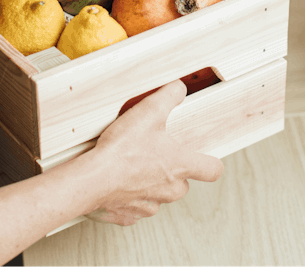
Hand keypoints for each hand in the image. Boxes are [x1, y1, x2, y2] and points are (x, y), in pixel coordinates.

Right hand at [83, 80, 223, 225]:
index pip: (212, 170)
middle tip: (154, 155)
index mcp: (179, 166)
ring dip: (148, 182)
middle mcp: (169, 189)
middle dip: (171, 171)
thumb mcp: (149, 111)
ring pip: (158, 195)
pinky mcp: (128, 214)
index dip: (210, 163)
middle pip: (182, 183)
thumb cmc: (121, 151)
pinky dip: (127, 195)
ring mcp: (149, 204)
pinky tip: (116, 180)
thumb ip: (169, 96)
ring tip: (131, 165)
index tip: (205, 159)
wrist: (92, 179)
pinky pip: (134, 205)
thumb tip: (179, 89)